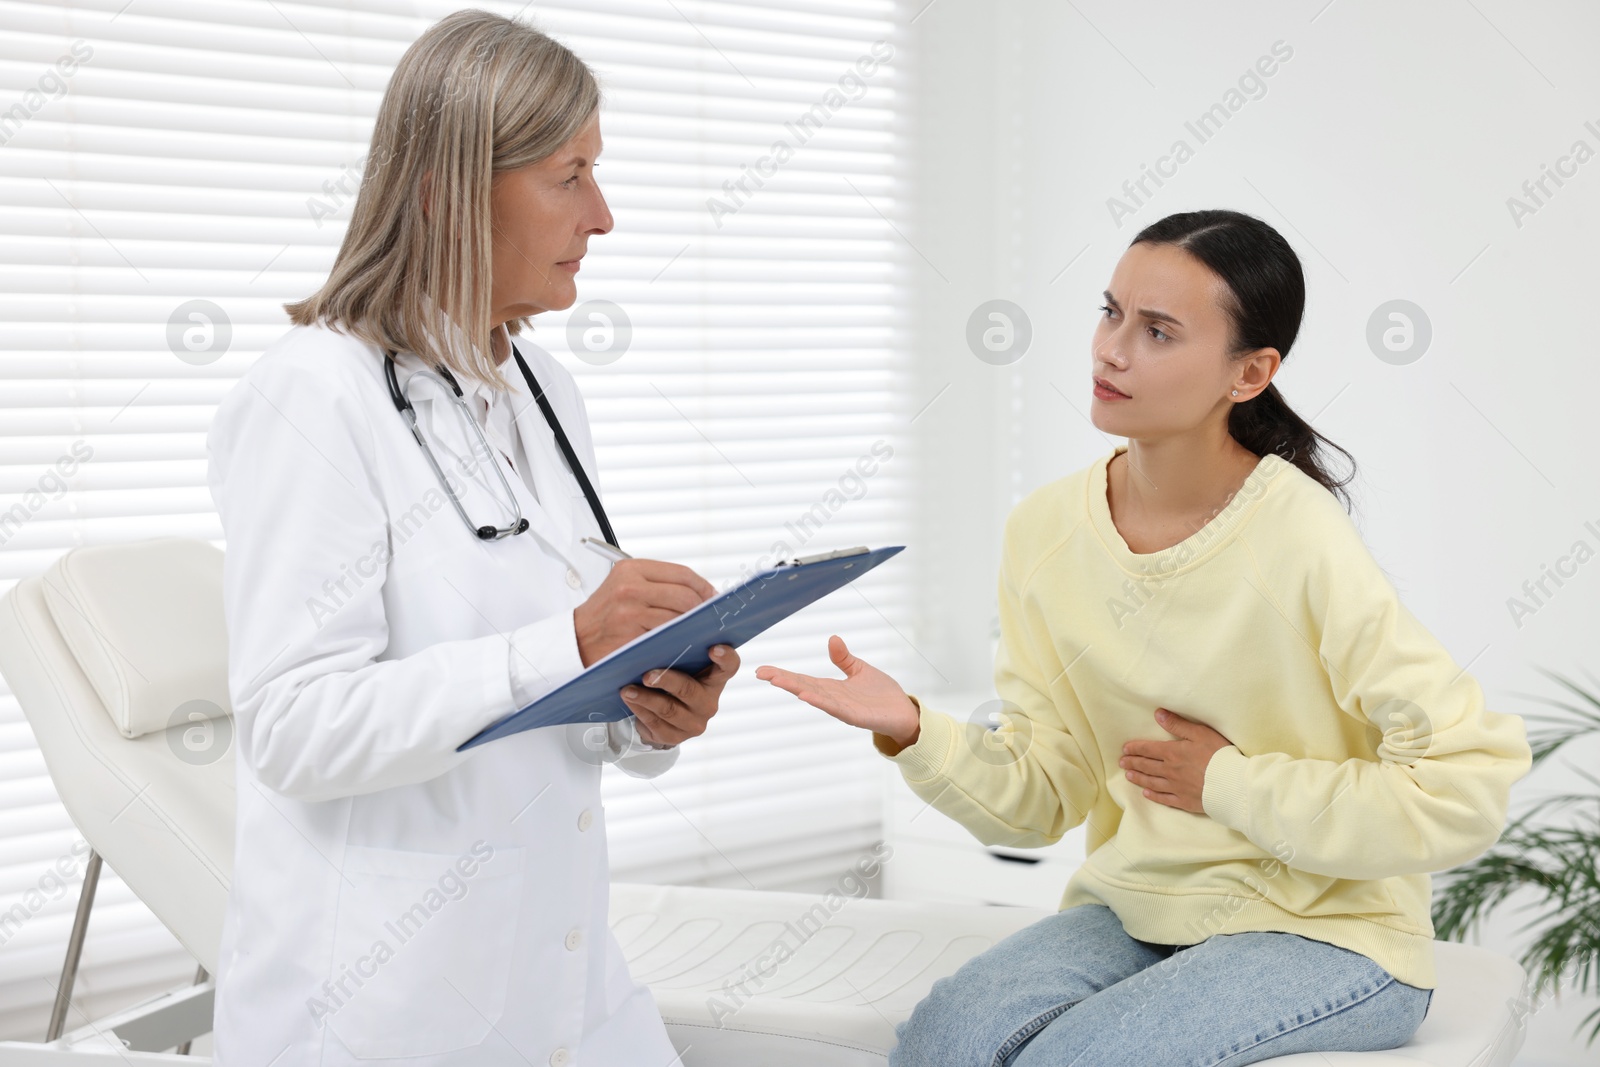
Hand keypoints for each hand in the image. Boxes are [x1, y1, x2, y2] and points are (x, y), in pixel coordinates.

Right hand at [574, 559, 716, 666]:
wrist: (575, 640)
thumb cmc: (605, 615)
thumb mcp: (625, 587)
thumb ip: (658, 585)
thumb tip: (701, 592)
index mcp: (632, 568)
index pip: (682, 573)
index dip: (703, 587)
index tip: (713, 599)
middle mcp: (630, 585)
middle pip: (685, 595)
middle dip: (702, 610)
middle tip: (709, 620)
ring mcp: (630, 609)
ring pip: (678, 616)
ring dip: (692, 627)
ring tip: (698, 631)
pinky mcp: (630, 632)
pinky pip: (666, 635)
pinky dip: (678, 639)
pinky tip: (683, 642)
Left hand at [620, 644, 740, 745]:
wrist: (662, 716)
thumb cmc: (672, 679)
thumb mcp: (679, 664)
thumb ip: (678, 650)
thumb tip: (661, 628)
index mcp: (714, 679)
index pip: (729, 667)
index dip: (725, 658)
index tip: (713, 648)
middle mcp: (708, 702)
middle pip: (689, 690)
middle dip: (666, 681)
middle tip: (647, 675)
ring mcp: (693, 722)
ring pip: (668, 709)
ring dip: (645, 698)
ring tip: (627, 689)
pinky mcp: (675, 737)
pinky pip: (655, 723)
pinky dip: (639, 710)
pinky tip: (628, 700)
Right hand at [754, 635, 919, 748]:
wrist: (903, 712)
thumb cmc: (882, 694)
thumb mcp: (860, 670)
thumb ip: (844, 658)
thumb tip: (832, 638)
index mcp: (832, 688)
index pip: (802, 679)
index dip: (783, 674)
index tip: (762, 670)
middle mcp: (833, 699)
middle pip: (803, 687)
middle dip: (783, 680)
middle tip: (762, 673)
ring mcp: (843, 708)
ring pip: (815, 697)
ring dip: (797, 689)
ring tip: (779, 681)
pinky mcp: (856, 716)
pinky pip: (835, 709)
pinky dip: (820, 702)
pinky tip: (806, 696)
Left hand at [1119, 707, 1233, 813]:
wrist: (1231, 784)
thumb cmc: (1219, 755)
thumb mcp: (1200, 733)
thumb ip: (1177, 724)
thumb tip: (1158, 714)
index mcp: (1173, 753)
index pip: (1148, 749)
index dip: (1135, 748)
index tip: (1124, 749)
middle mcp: (1170, 771)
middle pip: (1146, 766)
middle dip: (1133, 763)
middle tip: (1121, 762)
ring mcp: (1176, 787)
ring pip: (1151, 782)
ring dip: (1139, 778)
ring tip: (1128, 776)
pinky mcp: (1184, 801)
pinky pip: (1164, 798)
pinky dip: (1153, 796)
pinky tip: (1146, 794)